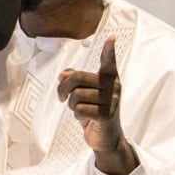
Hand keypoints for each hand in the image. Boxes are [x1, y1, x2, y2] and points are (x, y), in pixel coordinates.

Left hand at [57, 36, 138, 174]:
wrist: (106, 137)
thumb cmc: (94, 111)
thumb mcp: (85, 93)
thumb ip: (74, 80)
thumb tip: (63, 75)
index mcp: (109, 79)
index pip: (109, 62)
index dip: (109, 50)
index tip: (111, 37)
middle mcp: (113, 87)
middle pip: (78, 78)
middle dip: (64, 88)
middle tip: (61, 97)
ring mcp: (112, 102)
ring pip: (76, 96)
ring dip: (72, 105)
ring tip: (80, 110)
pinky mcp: (106, 115)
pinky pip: (80, 110)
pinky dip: (77, 116)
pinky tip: (86, 118)